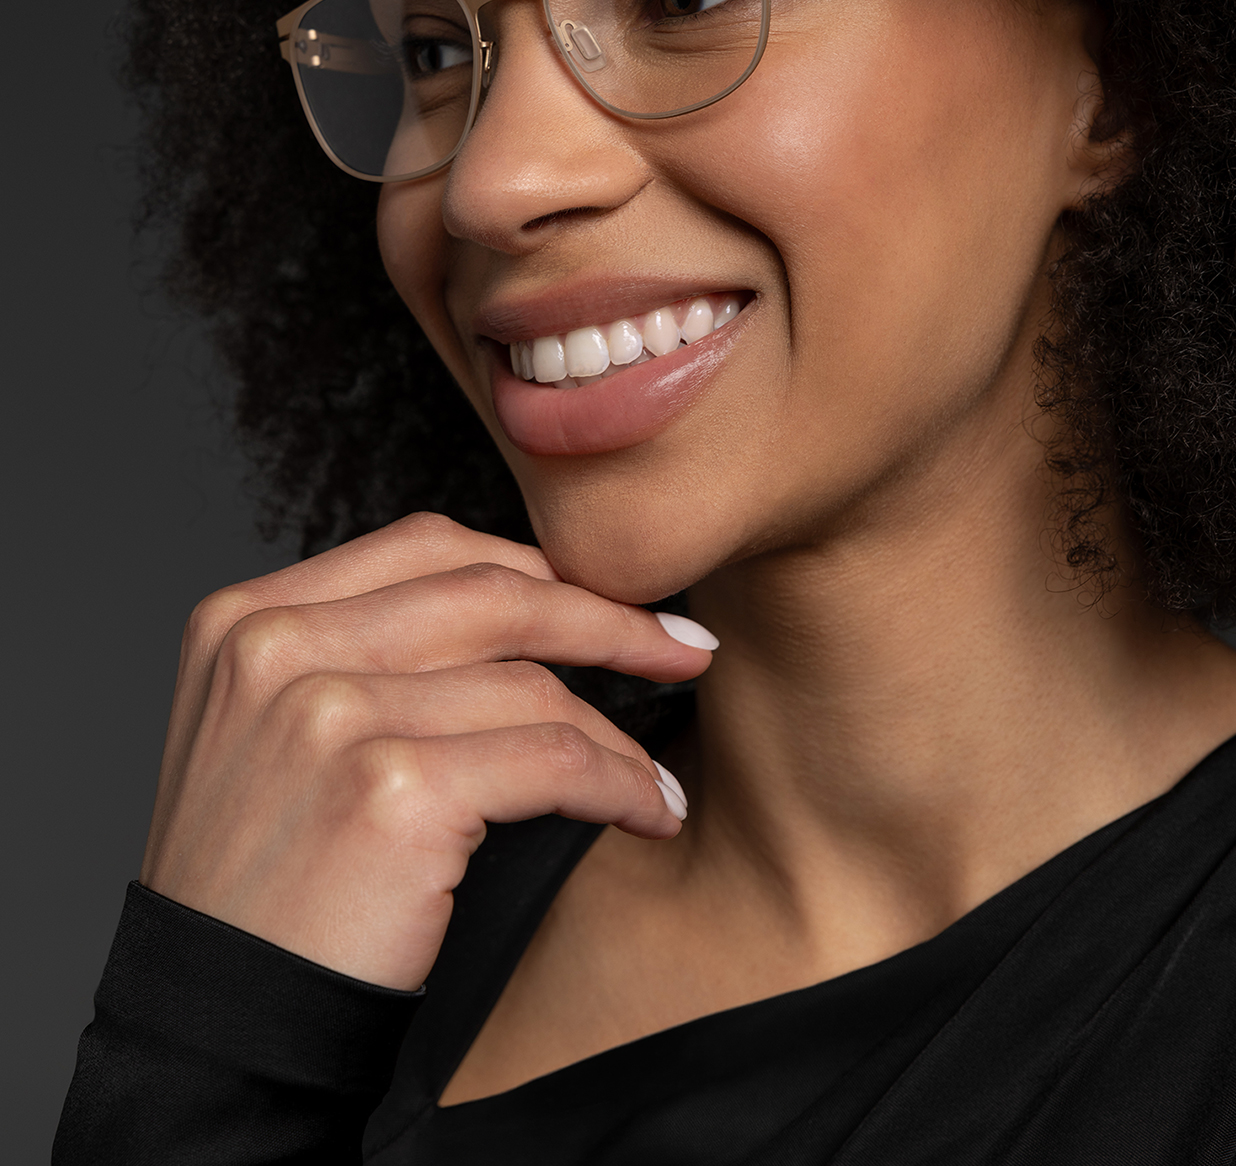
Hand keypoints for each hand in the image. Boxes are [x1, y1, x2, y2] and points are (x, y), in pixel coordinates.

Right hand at [139, 513, 713, 988]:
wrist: (212, 1030)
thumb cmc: (259, 890)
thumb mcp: (272, 733)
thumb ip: (360, 656)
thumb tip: (523, 610)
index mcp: (247, 618)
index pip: (425, 547)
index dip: (534, 567)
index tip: (604, 597)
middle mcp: (279, 647)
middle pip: (489, 593)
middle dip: (605, 618)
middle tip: (680, 647)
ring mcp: (330, 712)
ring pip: (531, 686)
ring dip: (617, 731)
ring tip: (650, 775)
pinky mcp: (388, 789)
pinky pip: (552, 759)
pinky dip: (618, 783)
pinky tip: (645, 808)